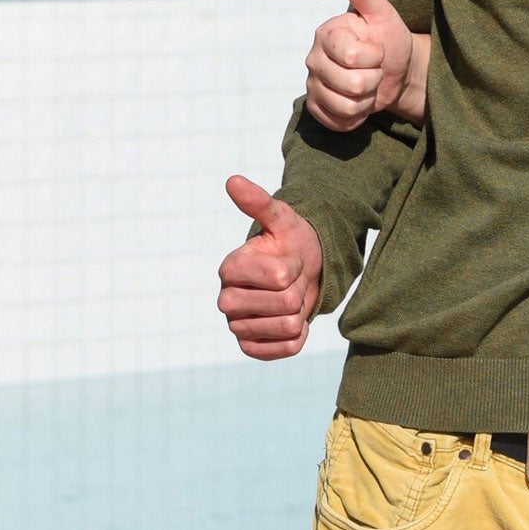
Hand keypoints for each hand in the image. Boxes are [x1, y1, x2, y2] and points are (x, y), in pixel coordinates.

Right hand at [216, 176, 323, 359]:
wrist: (301, 272)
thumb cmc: (290, 243)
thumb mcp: (283, 219)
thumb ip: (260, 202)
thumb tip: (232, 180)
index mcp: (230, 268)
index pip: (281, 275)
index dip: (296, 267)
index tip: (289, 259)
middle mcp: (227, 299)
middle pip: (287, 303)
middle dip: (300, 290)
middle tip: (292, 282)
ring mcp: (237, 325)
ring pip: (289, 326)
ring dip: (300, 312)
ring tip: (289, 298)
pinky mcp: (250, 347)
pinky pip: (285, 349)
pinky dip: (299, 336)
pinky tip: (292, 322)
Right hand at [305, 0, 415, 130]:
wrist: (396, 71)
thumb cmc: (390, 38)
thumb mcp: (382, 12)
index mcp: (326, 34)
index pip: (352, 57)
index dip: (373, 57)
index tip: (378, 49)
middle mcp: (313, 59)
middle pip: (350, 83)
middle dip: (374, 79)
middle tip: (377, 69)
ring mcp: (312, 85)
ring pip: (345, 105)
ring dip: (367, 99)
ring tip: (371, 85)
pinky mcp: (317, 109)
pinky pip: (338, 122)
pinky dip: (357, 117)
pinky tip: (361, 102)